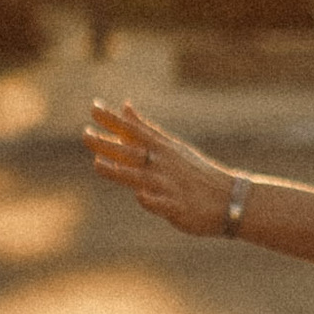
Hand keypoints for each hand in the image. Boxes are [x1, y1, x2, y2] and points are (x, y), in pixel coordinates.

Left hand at [85, 98, 240, 235]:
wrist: (229, 199)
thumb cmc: (195, 172)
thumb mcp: (170, 146)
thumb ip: (143, 129)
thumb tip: (124, 106)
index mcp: (162, 149)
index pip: (133, 131)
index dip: (112, 120)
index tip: (93, 108)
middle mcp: (163, 164)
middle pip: (131, 152)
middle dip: (108, 144)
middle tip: (84, 134)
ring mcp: (169, 185)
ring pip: (140, 177)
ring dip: (120, 171)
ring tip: (98, 165)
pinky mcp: (177, 207)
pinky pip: (162, 203)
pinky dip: (152, 200)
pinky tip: (141, 196)